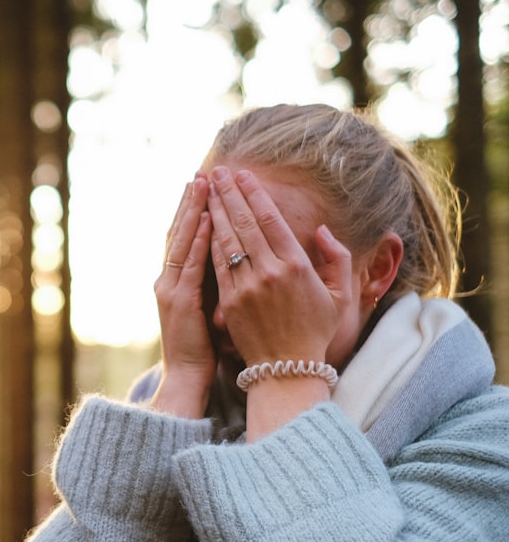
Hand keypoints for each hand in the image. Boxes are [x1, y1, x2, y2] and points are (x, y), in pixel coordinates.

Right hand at [149, 173, 215, 417]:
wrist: (185, 378)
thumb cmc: (201, 350)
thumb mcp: (204, 311)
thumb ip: (210, 285)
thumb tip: (226, 262)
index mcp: (175, 282)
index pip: (184, 238)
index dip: (192, 211)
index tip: (204, 186)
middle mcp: (168, 280)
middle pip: (179, 231)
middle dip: (191, 201)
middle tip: (201, 173)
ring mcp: (171, 288)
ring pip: (182, 240)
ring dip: (193, 210)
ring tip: (203, 184)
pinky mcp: (180, 301)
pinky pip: (191, 264)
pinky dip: (200, 239)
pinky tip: (210, 219)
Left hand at [206, 166, 352, 367]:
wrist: (286, 370)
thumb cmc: (315, 332)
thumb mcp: (339, 295)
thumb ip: (336, 259)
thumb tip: (321, 230)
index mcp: (297, 267)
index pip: (271, 221)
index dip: (255, 195)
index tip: (244, 175)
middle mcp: (270, 273)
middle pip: (244, 224)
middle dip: (229, 195)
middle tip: (217, 172)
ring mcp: (246, 287)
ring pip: (226, 241)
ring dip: (215, 212)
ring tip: (206, 190)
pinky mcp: (229, 302)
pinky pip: (216, 265)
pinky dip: (209, 241)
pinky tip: (202, 224)